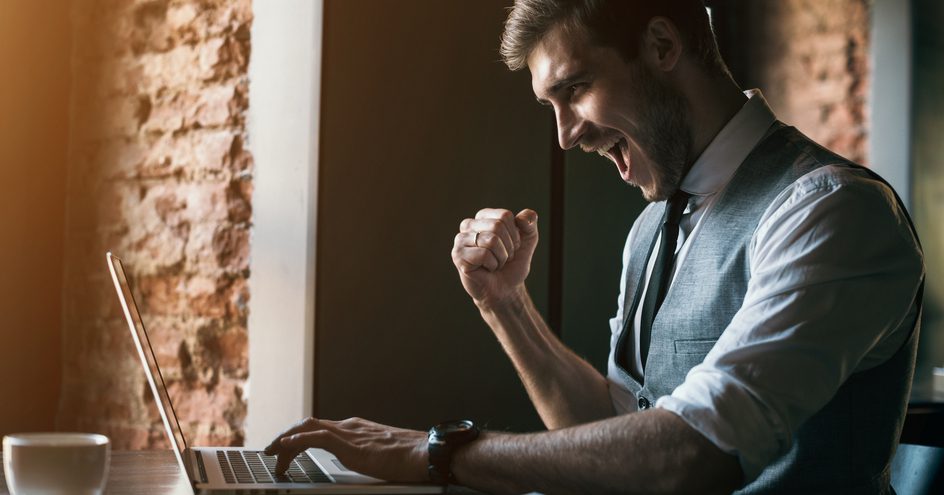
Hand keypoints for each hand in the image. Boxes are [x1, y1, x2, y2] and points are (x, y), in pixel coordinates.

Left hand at [263, 417, 428, 482]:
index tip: (284, 449)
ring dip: (285, 440)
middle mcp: (350, 427)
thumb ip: (367, 456)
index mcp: (357, 429)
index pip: (320, 429)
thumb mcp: (380, 456)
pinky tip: (285, 446)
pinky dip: (298, 440)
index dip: (299, 437)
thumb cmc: (409, 458)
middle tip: (270, 453)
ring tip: (271, 453)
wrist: (424, 453)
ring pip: (308, 428)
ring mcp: (349, 433)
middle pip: (308, 426)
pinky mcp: (350, 444)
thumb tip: (363, 464)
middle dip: (285, 437)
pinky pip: (317, 437)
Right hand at [451, 208, 537, 307]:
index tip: (512, 245)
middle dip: (508, 246)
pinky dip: (492, 265)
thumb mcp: (528, 238)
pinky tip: (486, 269)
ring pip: (491, 240)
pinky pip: (483, 254)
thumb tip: (522, 217)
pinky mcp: (458, 256)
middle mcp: (468, 225)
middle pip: (497, 226)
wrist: (506, 288)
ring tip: (495, 263)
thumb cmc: (513, 263)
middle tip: (503, 257)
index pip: (504, 216)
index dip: (515, 234)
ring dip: (501, 257)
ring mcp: (460, 240)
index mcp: (483, 217)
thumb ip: (529, 220)